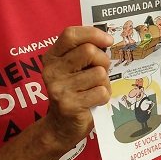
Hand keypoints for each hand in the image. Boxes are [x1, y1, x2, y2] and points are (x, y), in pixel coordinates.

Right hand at [40, 26, 113, 149]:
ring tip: (93, 90)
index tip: (108, 40)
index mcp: (52, 57)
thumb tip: (108, 39)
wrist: (61, 125)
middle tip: (99, 73)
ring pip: (99, 73)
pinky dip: (104, 96)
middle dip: (103, 61)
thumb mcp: (74, 68)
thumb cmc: (75, 91)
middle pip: (89, 51)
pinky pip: (101, 92)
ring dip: (104, 83)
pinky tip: (93, 102)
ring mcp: (59, 88)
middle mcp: (52, 70)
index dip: (92, 34)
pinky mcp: (70, 105)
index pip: (70, 34)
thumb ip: (84, 52)